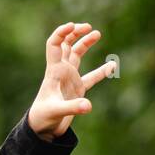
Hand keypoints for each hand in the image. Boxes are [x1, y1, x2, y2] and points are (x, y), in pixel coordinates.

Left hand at [27, 22, 114, 140]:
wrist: (42, 128)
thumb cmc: (43, 117)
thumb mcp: (56, 111)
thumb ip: (72, 107)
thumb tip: (87, 106)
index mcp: (54, 71)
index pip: (54, 44)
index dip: (61, 32)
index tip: (72, 25)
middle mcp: (61, 71)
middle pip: (66, 44)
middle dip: (75, 33)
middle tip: (88, 27)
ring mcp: (69, 79)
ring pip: (77, 55)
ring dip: (85, 43)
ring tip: (97, 33)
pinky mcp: (77, 89)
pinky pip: (91, 77)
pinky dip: (101, 71)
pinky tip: (112, 65)